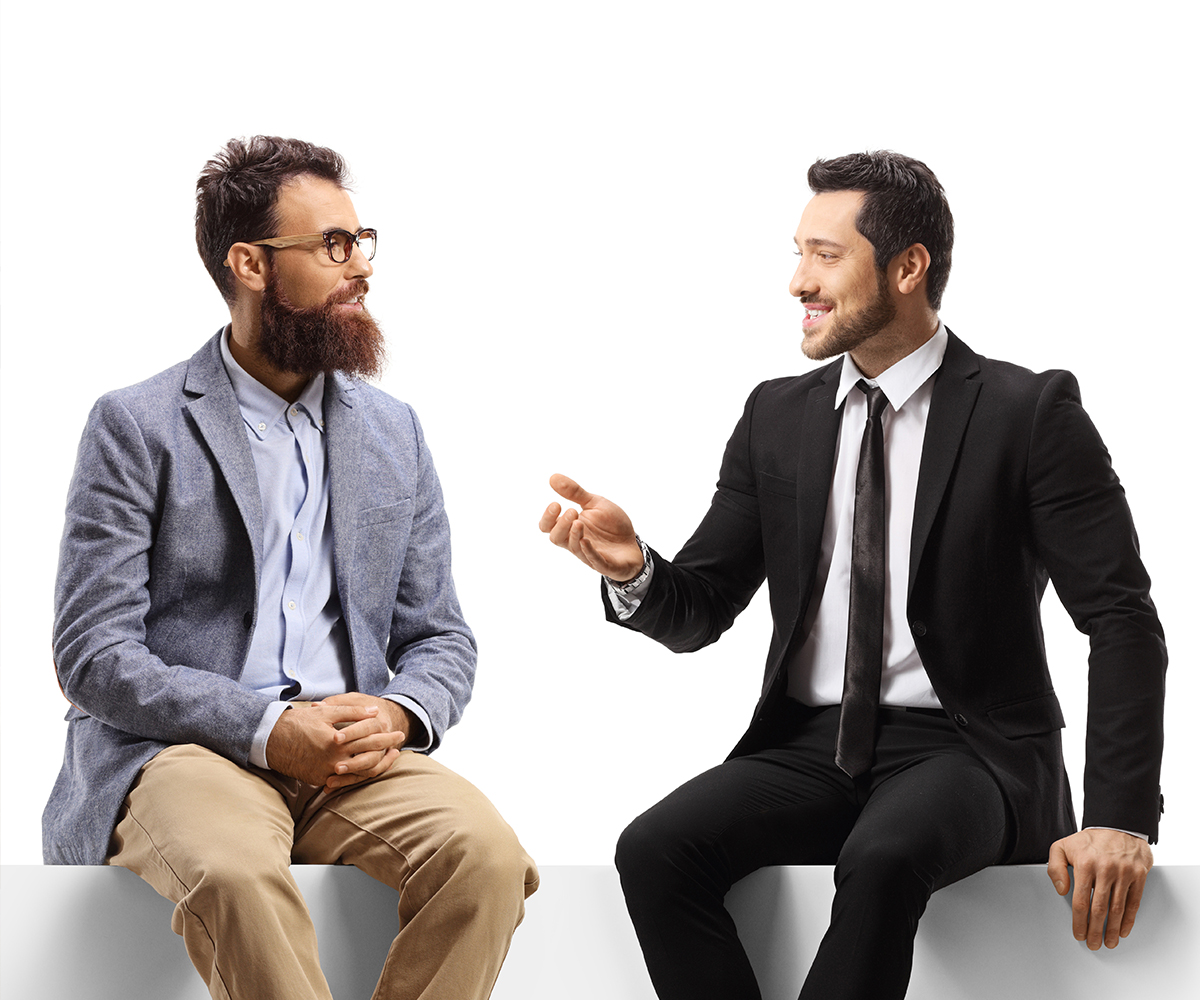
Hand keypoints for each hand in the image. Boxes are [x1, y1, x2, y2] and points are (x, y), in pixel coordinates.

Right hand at [265, 696, 409, 791]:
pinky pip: (345, 780)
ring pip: (359, 773)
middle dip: (386, 749)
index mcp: (337, 743)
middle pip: (369, 757)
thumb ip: (353, 712)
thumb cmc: (298, 723)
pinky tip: (367, 766)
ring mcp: (326, 773)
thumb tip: (375, 712)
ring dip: (376, 764)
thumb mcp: (326, 713)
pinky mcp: (319, 780)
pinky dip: (358, 774)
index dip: (386, 735)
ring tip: (388, 756)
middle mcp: (333, 761)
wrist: (270, 741)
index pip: (369, 740)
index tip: (398, 731)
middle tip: (398, 743)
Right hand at [539, 473, 643, 581]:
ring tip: (579, 522)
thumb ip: (575, 492)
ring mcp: (589, 554)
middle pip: (556, 538)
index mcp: (570, 527)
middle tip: (572, 511)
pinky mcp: (605, 564)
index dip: (548, 517)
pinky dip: (588, 551)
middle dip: (561, 524)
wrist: (633, 543)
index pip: (548, 526)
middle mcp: (575, 542)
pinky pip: (594, 560)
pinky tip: (586, 540)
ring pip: (573, 548)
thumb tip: (553, 477)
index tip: (556, 504)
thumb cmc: (611, 525)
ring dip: (574, 535)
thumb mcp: (594, 503)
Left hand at [1046, 829, 1152, 949]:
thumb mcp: (1063, 846)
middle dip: (1095, 930)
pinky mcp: (1138, 876)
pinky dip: (1129, 919)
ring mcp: (1124, 873)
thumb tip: (1061, 890)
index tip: (1078, 933)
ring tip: (1108, 942)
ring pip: (1117, 909)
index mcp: (1085, 865)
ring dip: (1112, 929)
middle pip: (1099, 909)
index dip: (1079, 921)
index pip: (1081, 901)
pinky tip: (1123, 929)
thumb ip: (1055, 867)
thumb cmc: (1090, 840)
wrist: (1118, 825)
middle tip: (1093, 944)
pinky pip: (1134, 902)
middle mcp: (1105, 870)